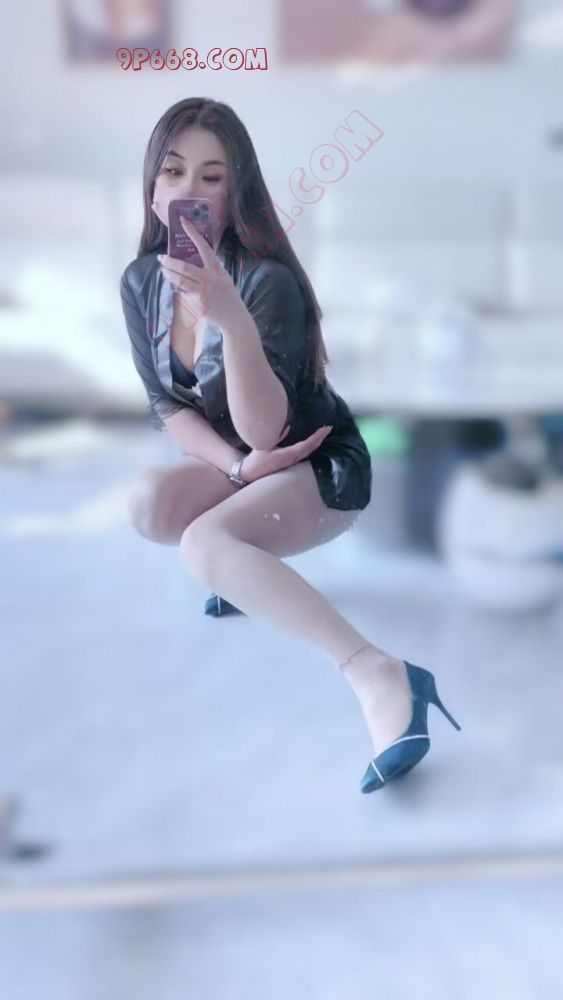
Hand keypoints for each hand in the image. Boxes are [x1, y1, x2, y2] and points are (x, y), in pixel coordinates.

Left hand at [157, 217, 245, 332]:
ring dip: (169, 274)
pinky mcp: (196, 303)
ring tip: (163, 270)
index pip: (204, 248)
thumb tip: (192, 259)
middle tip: (161, 257)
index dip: (193, 233)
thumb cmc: (227, 294)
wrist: (234, 317)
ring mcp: (201, 292)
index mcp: (216, 270)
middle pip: (184, 267)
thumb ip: (210, 268)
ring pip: (180, 280)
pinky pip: (183, 292)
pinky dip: (178, 288)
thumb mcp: (223, 277)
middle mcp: (208, 279)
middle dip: (169, 261)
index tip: (183, 221)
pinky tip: (175, 285)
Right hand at [238, 424, 333, 484]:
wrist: (250, 473)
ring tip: (323, 433)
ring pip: (308, 451)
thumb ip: (276, 436)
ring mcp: (291, 462)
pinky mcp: (289, 462)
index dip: (317, 437)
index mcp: (288, 455)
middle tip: (328, 428)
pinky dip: (310, 445)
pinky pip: (304, 453)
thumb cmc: (256, 460)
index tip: (325, 429)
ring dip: (316, 442)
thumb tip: (287, 427)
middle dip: (320, 438)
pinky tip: (312, 442)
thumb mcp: (263, 445)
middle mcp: (292, 459)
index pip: (306, 444)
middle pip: (310, 448)